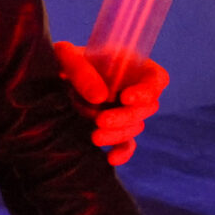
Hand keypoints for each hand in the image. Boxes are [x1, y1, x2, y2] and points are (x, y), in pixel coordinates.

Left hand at [53, 40, 168, 165]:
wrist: (57, 76)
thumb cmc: (67, 59)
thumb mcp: (67, 55)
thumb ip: (81, 69)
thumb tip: (100, 98)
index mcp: (135, 67)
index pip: (156, 79)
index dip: (146, 91)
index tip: (125, 97)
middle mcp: (136, 90)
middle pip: (147, 108)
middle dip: (125, 117)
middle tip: (101, 120)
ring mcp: (128, 111)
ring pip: (135, 126)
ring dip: (117, 133)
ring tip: (95, 136)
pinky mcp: (117, 128)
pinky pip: (127, 143)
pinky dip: (122, 152)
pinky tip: (111, 159)